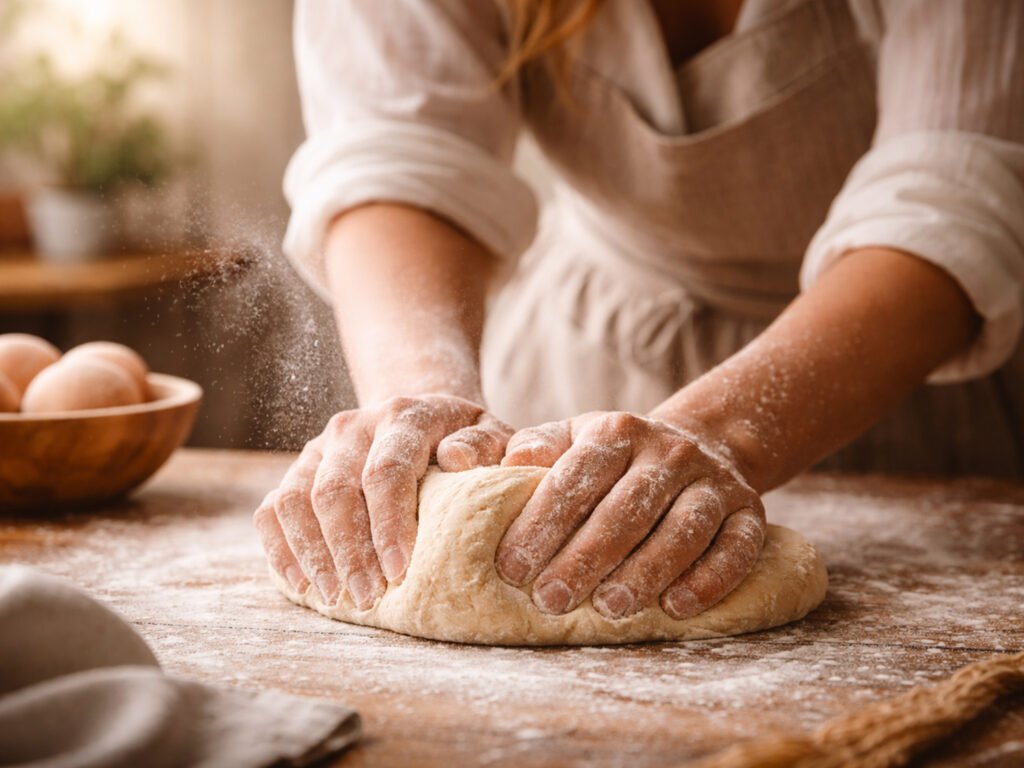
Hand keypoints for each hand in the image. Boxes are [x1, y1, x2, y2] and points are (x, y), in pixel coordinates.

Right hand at [254, 394, 512, 608]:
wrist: (424, 419)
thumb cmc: (467, 442)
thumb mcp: (494, 436)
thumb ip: (490, 446)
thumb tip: (459, 458)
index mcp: (404, 415)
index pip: (387, 470)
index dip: (389, 523)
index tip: (400, 572)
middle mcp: (354, 426)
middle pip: (335, 490)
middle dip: (349, 550)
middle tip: (368, 597)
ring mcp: (320, 448)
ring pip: (296, 499)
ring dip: (313, 555)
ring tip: (336, 599)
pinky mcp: (299, 469)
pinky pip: (273, 509)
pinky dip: (281, 549)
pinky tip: (302, 586)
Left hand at [495, 412, 765, 619]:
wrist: (699, 445)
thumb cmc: (615, 457)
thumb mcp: (574, 438)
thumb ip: (538, 448)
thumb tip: (507, 465)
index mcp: (618, 430)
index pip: (577, 476)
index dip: (542, 523)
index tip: (512, 567)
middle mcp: (669, 451)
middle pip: (626, 509)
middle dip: (584, 558)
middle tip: (550, 600)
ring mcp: (714, 481)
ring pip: (682, 529)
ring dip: (645, 573)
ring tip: (609, 609)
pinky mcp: (750, 512)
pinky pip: (737, 547)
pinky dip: (709, 579)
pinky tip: (676, 608)